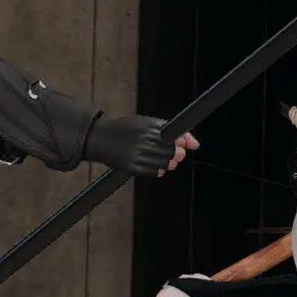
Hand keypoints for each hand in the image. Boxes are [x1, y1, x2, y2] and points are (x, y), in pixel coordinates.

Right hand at [86, 115, 201, 177]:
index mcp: (148, 127)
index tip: (182, 146)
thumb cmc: (127, 129)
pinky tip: (154, 165)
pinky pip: (154, 172)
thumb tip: (196, 144)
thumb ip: (171, 131)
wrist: (100, 137)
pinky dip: (159, 170)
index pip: (174, 138)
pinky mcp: (132, 166)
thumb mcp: (146, 123)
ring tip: (161, 159)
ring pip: (165, 164)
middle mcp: (143, 140)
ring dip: (168, 164)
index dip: (181, 144)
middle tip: (174, 155)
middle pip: (171, 153)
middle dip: (176, 155)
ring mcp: (137, 154)